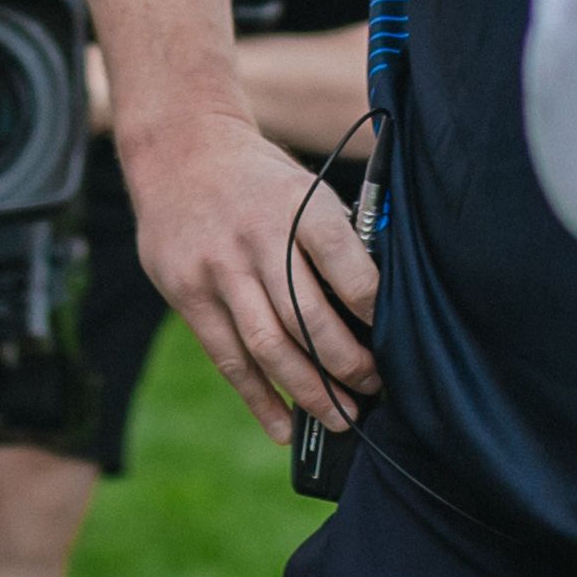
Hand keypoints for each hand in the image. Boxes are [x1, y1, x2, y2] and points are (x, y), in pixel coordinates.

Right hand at [123, 103, 378, 445]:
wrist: (181, 151)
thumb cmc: (262, 181)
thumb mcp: (304, 188)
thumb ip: (335, 240)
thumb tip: (376, 314)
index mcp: (300, 204)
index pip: (345, 265)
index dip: (373, 310)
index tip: (396, 339)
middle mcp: (258, 237)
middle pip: (308, 318)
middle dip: (346, 365)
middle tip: (372, 390)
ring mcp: (218, 268)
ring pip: (269, 346)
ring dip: (309, 391)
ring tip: (340, 417)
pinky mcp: (188, 292)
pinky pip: (228, 357)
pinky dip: (258, 398)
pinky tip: (283, 426)